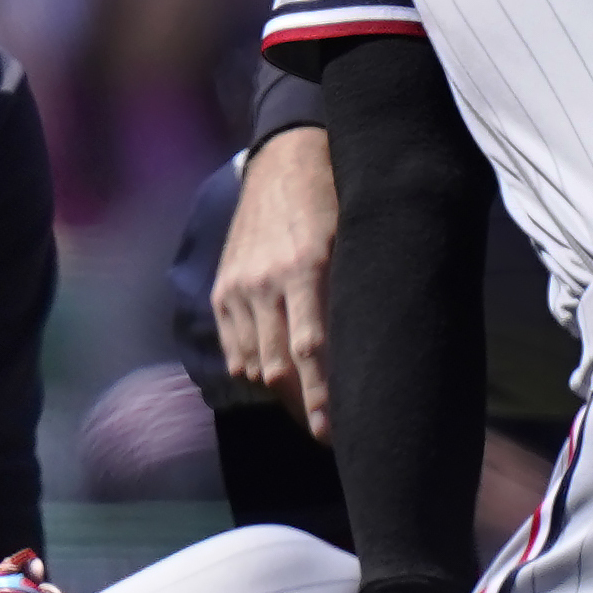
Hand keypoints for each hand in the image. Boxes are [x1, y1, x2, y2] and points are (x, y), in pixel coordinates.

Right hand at [213, 127, 338, 440]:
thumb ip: (353, 294)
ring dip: (278, 391)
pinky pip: (233, 348)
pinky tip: (275, 377)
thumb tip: (369, 353)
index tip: (331, 432)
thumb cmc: (335, 201)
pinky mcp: (222, 288)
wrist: (285, 161)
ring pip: (251, 364)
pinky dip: (252, 369)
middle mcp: (265, 281)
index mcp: (306, 268)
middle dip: (301, 405)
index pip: (311, 349)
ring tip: (305, 407)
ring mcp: (238, 286)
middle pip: (277, 367)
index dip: (320, 396)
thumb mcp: (355, 240)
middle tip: (326, 430)